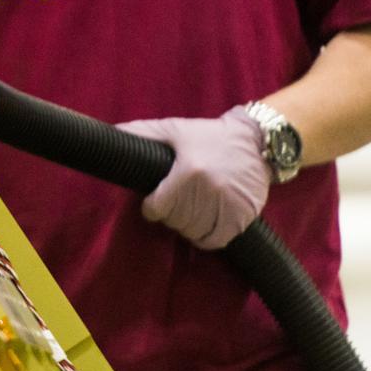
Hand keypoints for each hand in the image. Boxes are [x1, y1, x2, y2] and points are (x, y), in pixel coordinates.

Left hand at [115, 110, 268, 249]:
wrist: (258, 141)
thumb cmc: (210, 136)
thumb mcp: (175, 129)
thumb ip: (143, 132)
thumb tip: (112, 132)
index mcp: (189, 170)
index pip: (157, 207)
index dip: (151, 206)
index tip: (154, 201)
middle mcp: (210, 190)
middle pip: (174, 220)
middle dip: (170, 214)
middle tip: (175, 203)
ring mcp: (229, 205)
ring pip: (193, 232)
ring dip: (186, 226)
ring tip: (190, 210)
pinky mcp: (244, 216)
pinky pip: (215, 241)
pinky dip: (205, 238)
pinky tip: (203, 225)